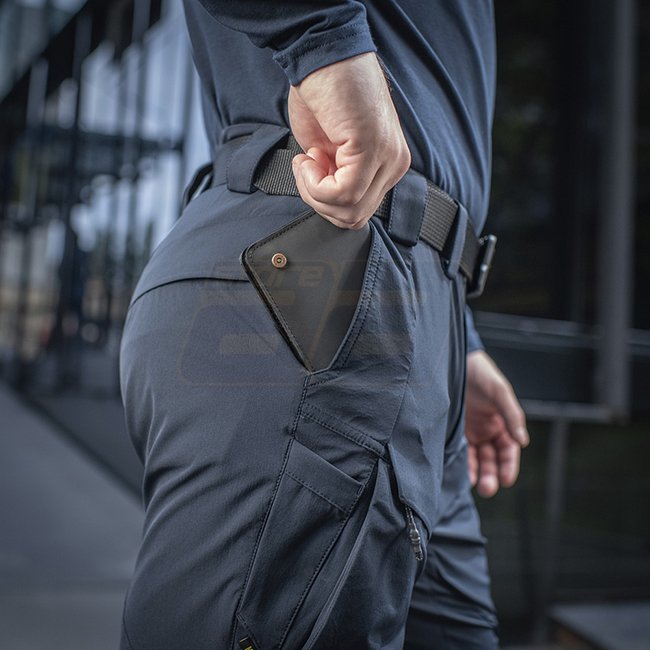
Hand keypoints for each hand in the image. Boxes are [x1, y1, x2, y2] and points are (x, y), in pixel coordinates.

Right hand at [288, 52, 410, 228]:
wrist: (321, 55)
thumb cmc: (322, 93)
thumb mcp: (328, 151)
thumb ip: (334, 178)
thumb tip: (325, 200)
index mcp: (386, 164)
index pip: (360, 211)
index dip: (326, 201)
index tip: (313, 171)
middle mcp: (394, 163)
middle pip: (355, 217)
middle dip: (320, 202)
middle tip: (307, 169)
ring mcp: (387, 157)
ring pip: (349, 210)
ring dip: (315, 192)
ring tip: (308, 160)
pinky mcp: (373, 149)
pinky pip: (342, 194)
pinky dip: (314, 184)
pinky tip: (309, 157)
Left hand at [465, 350, 528, 497]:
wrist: (455, 360)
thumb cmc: (481, 373)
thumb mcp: (500, 391)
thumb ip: (512, 415)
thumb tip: (523, 441)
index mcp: (502, 423)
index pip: (509, 451)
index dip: (509, 466)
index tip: (506, 480)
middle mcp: (487, 431)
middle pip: (493, 459)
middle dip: (493, 475)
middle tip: (489, 489)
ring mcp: (470, 432)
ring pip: (477, 460)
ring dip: (479, 474)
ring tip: (478, 487)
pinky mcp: (454, 431)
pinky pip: (460, 452)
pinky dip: (463, 464)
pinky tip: (462, 475)